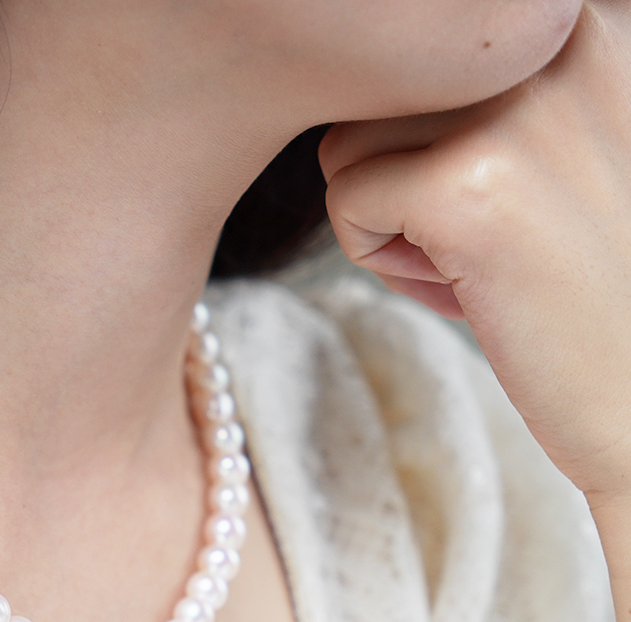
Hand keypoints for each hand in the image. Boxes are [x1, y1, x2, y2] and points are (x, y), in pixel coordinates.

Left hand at [320, 1, 630, 507]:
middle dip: (396, 178)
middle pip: (373, 93)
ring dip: (386, 217)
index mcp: (576, 18)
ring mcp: (513, 111)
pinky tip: (457, 286)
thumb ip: (480, 93)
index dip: (422, 139)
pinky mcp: (466, 187)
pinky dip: (376, 259)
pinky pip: (344, 203)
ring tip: (468, 259)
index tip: (493, 197)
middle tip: (475, 240)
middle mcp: (553, 37)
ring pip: (346, 145)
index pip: (415, 52)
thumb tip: (352, 70)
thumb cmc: (586, 278)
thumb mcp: (551, 146)